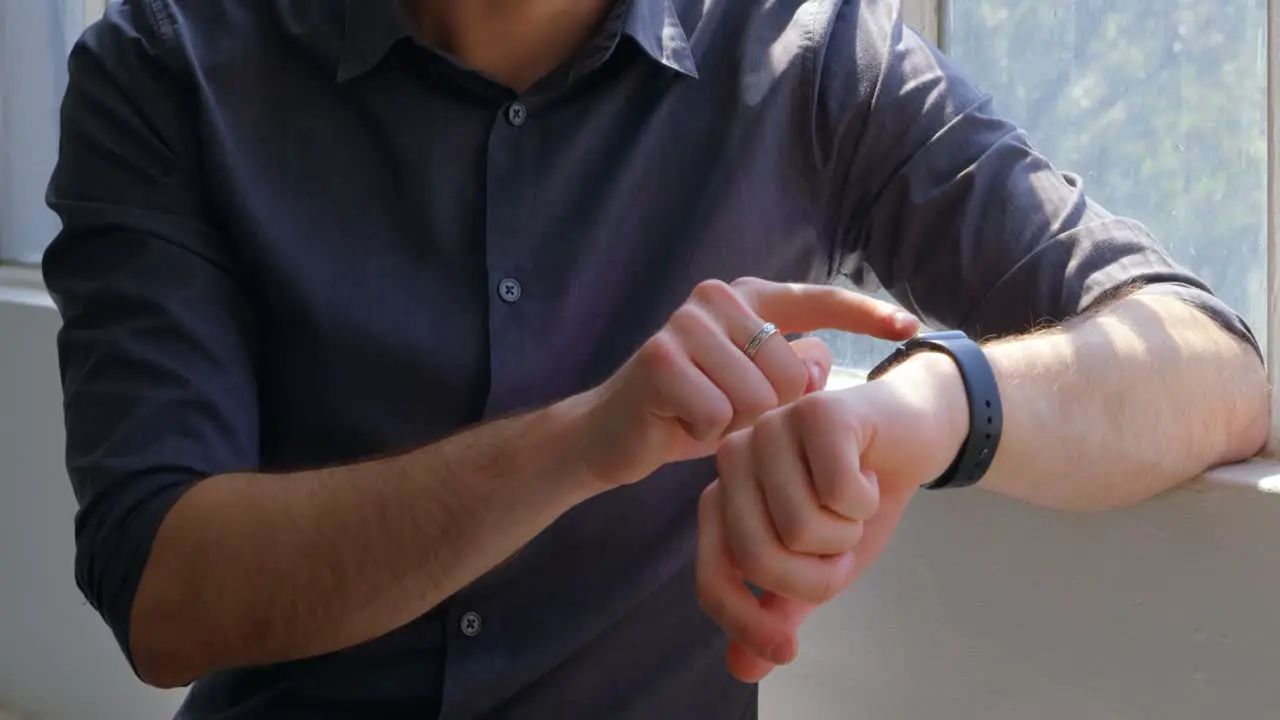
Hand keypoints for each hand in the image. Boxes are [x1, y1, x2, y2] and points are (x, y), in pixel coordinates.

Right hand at [579, 278, 918, 487]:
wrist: (613, 433)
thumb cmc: (692, 411)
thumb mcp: (752, 389)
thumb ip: (792, 369)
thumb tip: (824, 362)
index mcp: (746, 297)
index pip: (819, 299)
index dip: (867, 314)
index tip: (910, 326)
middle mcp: (717, 298)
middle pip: (794, 374)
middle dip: (771, 412)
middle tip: (727, 412)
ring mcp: (686, 324)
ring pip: (760, 400)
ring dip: (738, 427)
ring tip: (704, 417)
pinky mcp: (661, 359)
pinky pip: (722, 417)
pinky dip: (708, 435)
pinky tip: (682, 424)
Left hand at [696, 351, 969, 681]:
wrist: (910, 439)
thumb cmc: (854, 502)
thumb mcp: (818, 566)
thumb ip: (778, 609)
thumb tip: (743, 668)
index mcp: (722, 499)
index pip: (715, 577)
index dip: (746, 622)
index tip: (788, 653)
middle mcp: (733, 459)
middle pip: (758, 557)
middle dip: (817, 573)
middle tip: (842, 544)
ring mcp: (769, 428)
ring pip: (801, 526)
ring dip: (847, 531)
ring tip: (855, 502)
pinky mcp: (815, 411)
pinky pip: (838, 491)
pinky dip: (867, 500)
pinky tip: (869, 473)